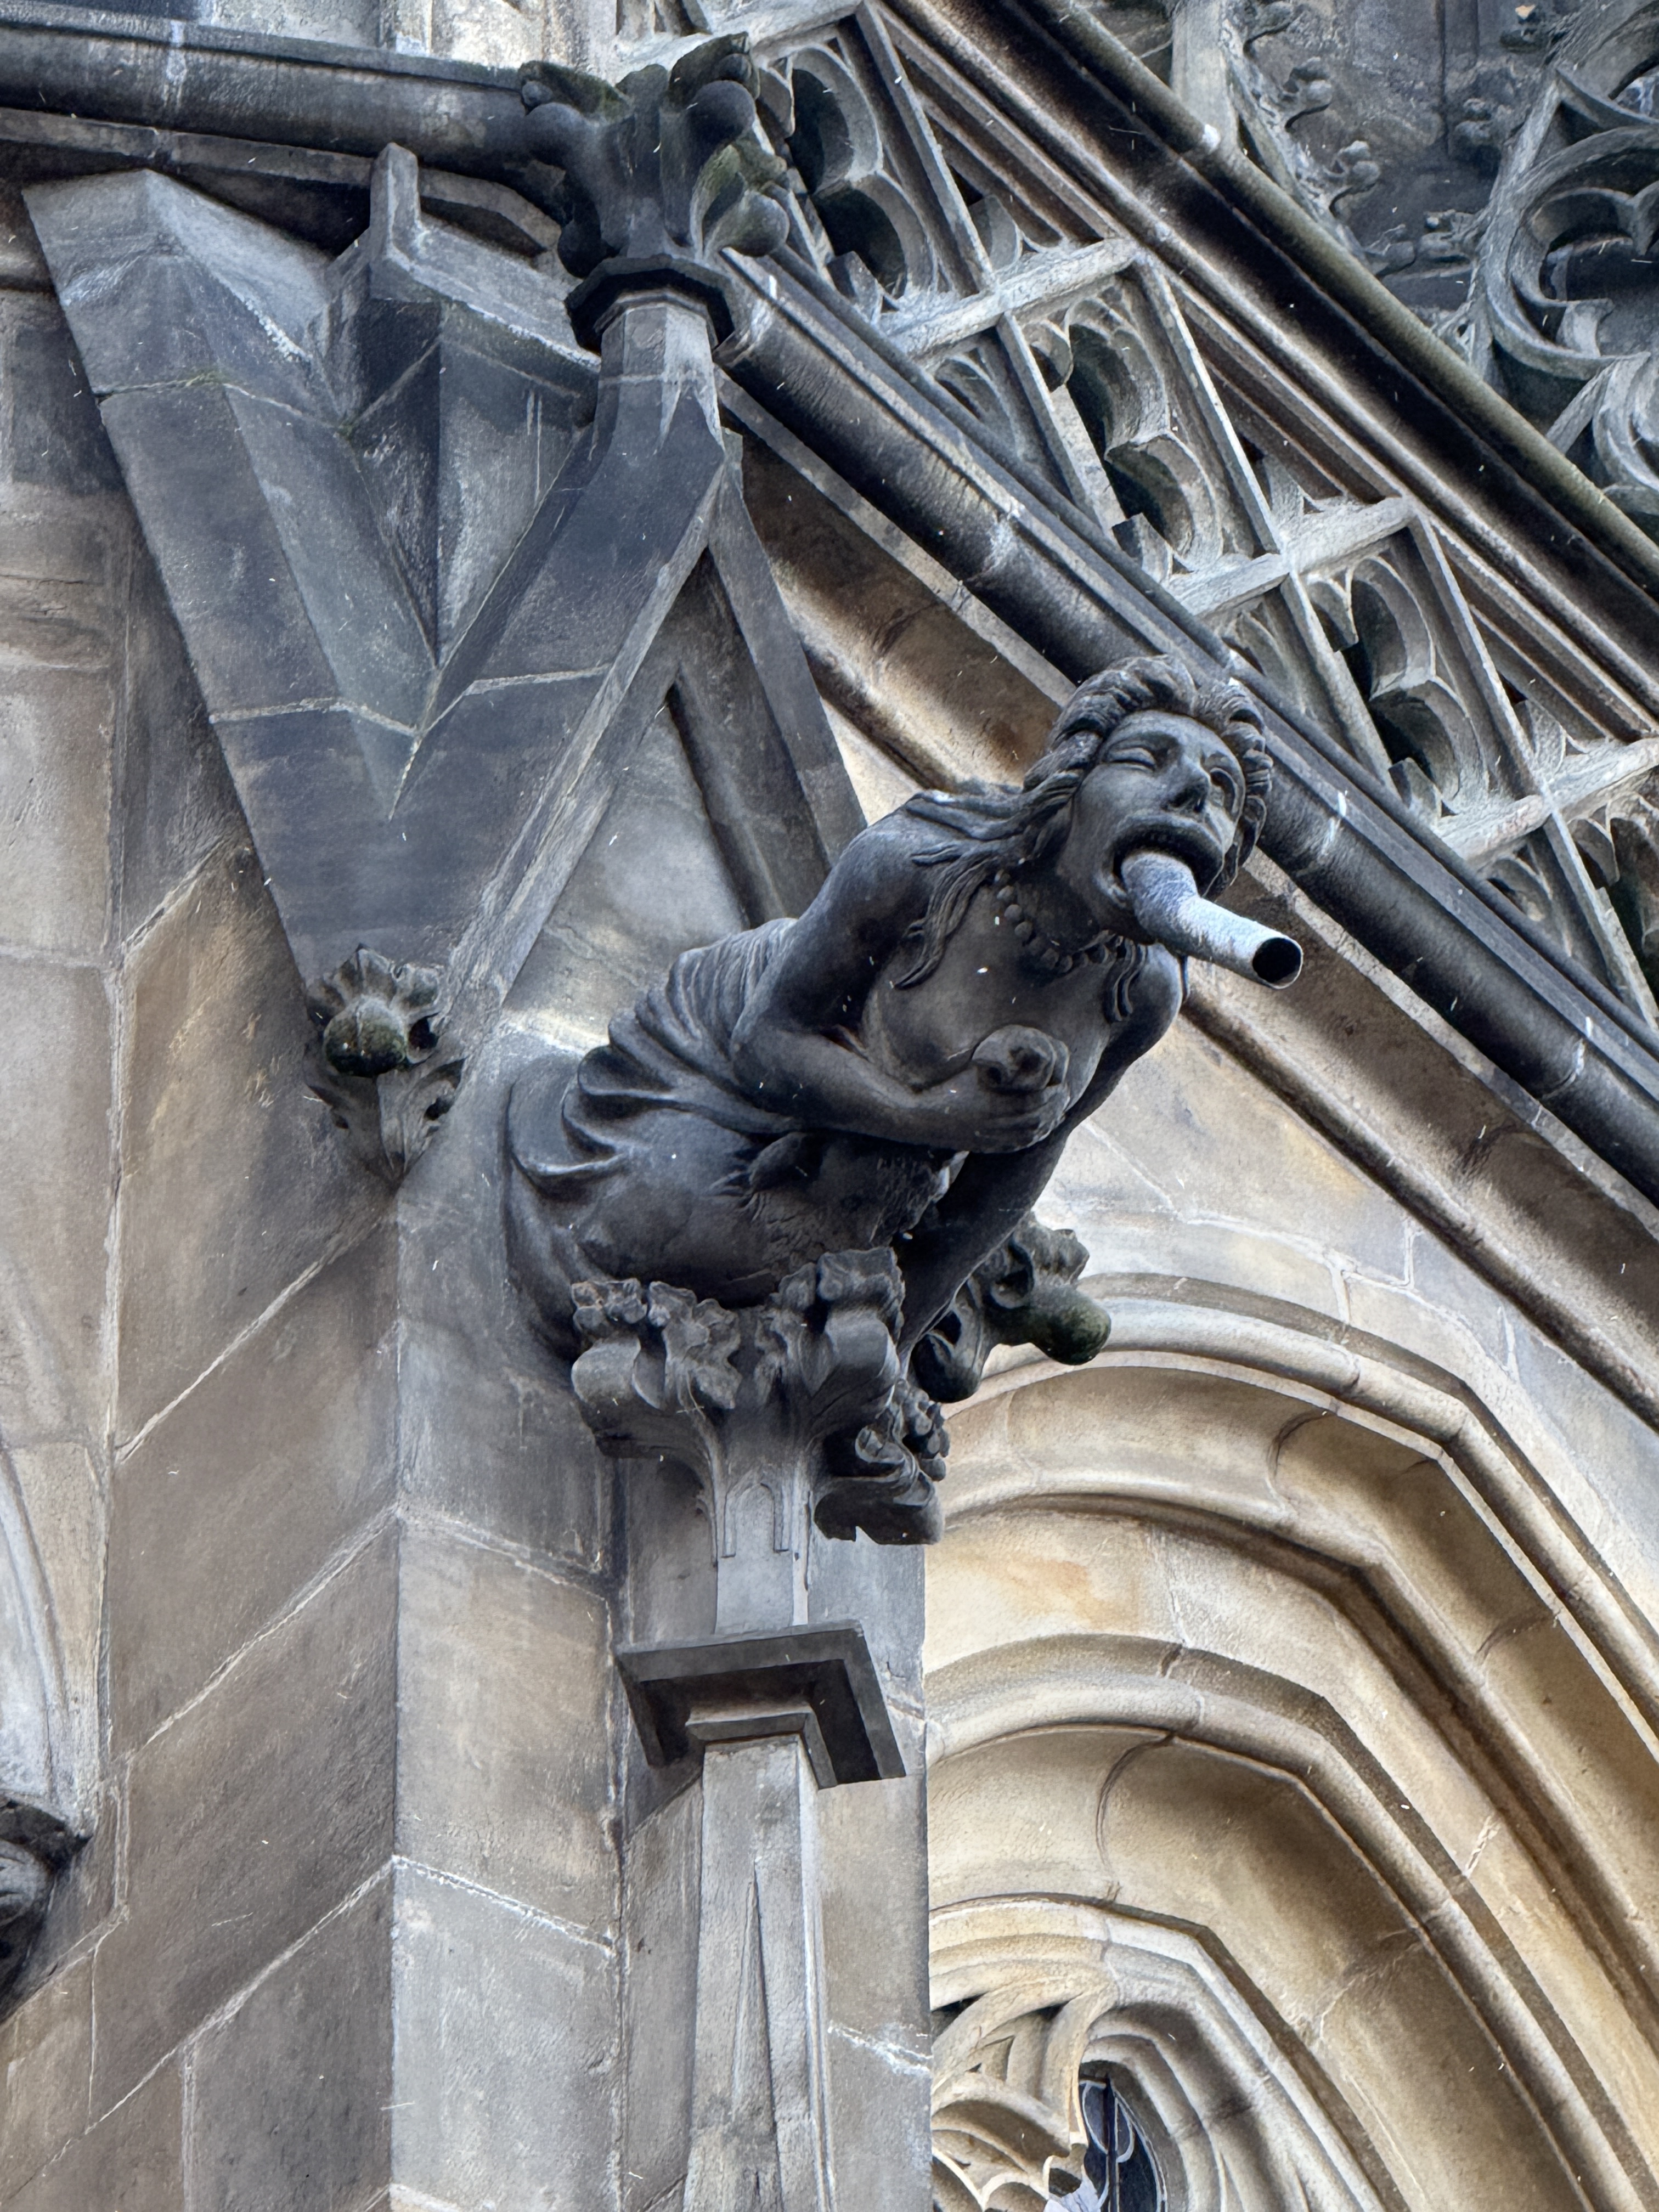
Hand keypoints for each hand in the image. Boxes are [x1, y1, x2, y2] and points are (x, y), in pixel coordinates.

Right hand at [908, 1069, 1069, 1152]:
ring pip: (1031, 1135)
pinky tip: (1042, 1129)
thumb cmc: (948, 1090)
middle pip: (1038, 1120)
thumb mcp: (974, 1073)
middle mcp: (997, 1126)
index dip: (1053, 1096)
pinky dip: (1036, 1137)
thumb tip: (1025, 1057)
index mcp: (995, 1106)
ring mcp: (994, 1139)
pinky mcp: (989, 1147)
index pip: (1036, 1103)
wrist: (923, 1119)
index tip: (1062, 1084)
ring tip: (1060, 1110)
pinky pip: (1019, 1145)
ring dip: (1050, 1123)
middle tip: (1066, 1094)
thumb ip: (999, 1068)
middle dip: (1056, 1107)